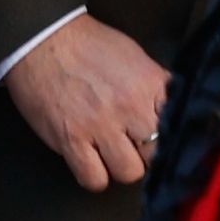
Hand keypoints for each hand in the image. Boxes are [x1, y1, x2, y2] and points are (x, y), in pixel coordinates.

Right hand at [1, 11, 172, 192]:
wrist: (42, 40)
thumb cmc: (86, 46)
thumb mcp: (134, 56)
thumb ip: (155, 86)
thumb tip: (171, 109)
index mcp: (148, 84)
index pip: (177, 126)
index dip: (169, 136)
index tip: (160, 138)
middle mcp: (128, 107)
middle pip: (156, 155)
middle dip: (146, 155)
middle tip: (134, 146)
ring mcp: (99, 126)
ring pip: (128, 172)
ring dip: (120, 166)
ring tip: (110, 154)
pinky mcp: (71, 140)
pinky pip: (94, 179)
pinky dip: (94, 176)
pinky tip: (90, 161)